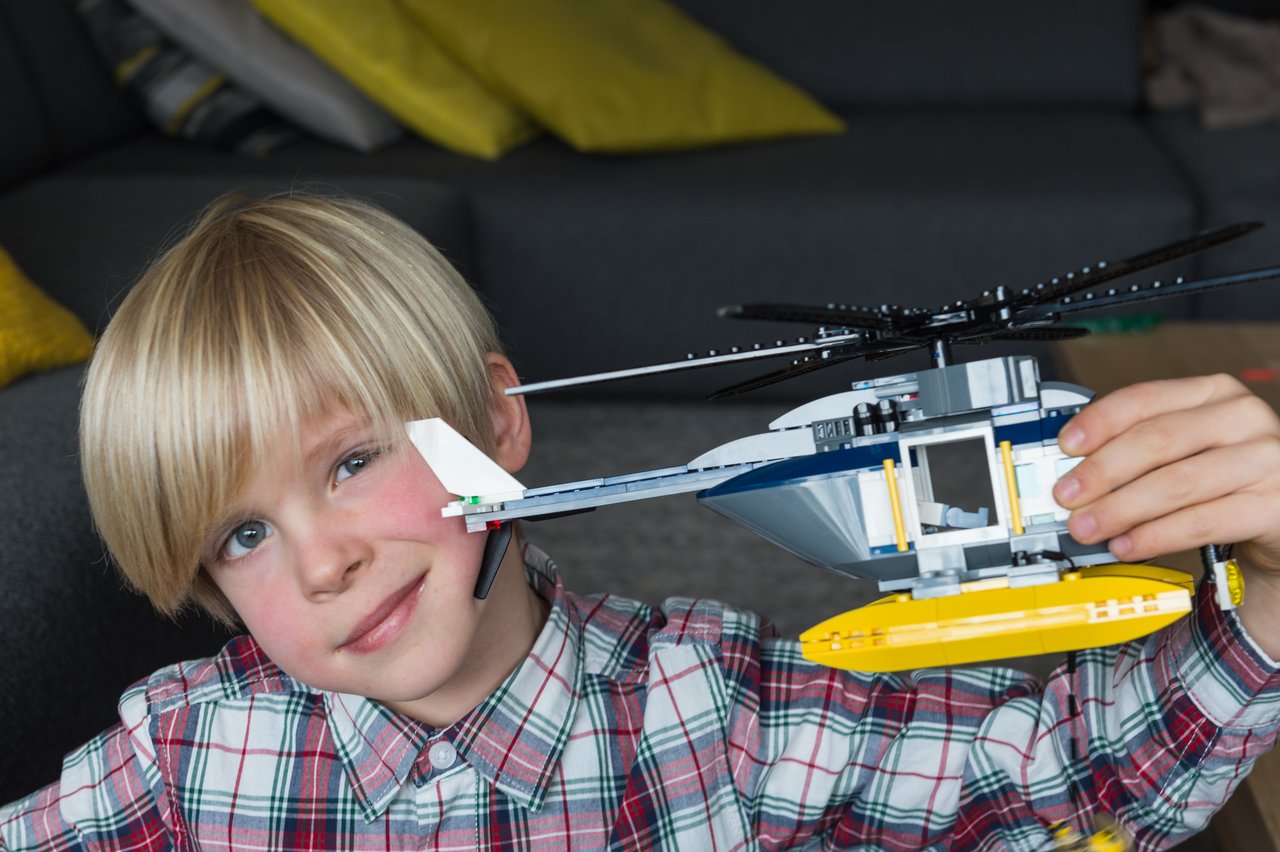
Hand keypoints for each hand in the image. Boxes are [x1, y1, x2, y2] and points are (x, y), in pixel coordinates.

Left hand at [1051, 374, 1279, 657]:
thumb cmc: (1226, 478)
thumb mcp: (1186, 450)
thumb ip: (1139, 451)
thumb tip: (1075, 471)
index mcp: (1213, 394)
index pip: (1146, 399)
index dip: (1099, 422)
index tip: (1065, 446)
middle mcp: (1242, 419)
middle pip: (1157, 440)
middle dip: (1102, 471)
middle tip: (1066, 496)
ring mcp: (1264, 460)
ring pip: (1177, 482)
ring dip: (1121, 508)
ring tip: (1088, 526)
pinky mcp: (1274, 504)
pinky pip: (1203, 520)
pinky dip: (1157, 535)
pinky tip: (1128, 544)